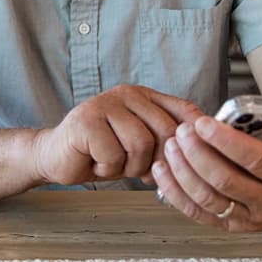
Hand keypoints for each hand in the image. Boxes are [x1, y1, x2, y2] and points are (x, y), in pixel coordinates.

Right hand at [32, 85, 203, 186]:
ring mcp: (105, 103)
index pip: (184, 110)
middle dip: (155, 161)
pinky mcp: (87, 120)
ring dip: (128, 166)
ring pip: (140, 145)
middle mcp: (127, 93)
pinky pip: (114, 155)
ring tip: (112, 162)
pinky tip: (95, 161)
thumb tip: (204, 150)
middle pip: (166, 131)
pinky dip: (106, 168)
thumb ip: (165, 140)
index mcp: (144, 96)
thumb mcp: (140, 145)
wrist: (57, 156)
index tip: (195, 159)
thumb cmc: (102, 152)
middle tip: (135, 167)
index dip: (195, 137)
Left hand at [151, 104, 261, 231]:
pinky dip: (176, 193)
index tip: (203, 123)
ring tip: (170, 146)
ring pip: (209, 199)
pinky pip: (198, 214)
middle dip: (198, 154)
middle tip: (181, 131)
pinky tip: (162, 170)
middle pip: (226, 181)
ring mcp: (247, 218)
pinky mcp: (229, 226)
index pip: (255, 160)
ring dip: (183, 172)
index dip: (227, 142)